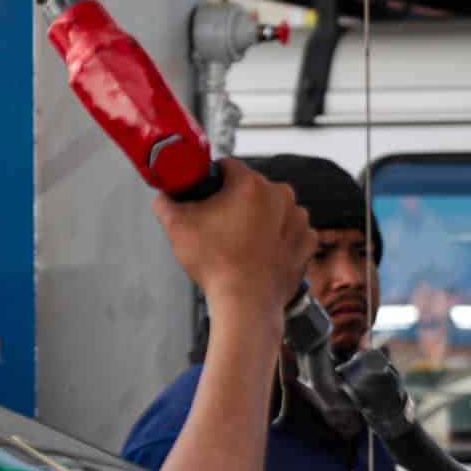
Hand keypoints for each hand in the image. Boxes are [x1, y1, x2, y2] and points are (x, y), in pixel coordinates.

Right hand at [153, 158, 314, 319]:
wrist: (247, 303)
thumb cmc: (217, 265)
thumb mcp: (177, 227)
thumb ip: (165, 203)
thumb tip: (163, 197)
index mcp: (250, 183)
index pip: (227, 167)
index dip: (212, 180)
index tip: (206, 196)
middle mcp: (280, 194)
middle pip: (252, 189)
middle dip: (236, 202)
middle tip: (220, 226)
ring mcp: (297, 218)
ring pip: (273, 208)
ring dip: (260, 219)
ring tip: (241, 243)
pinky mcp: (307, 241)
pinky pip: (289, 231)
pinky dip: (278, 239)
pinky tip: (261, 253)